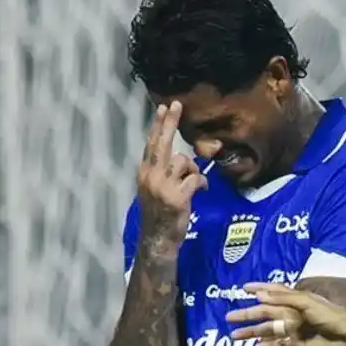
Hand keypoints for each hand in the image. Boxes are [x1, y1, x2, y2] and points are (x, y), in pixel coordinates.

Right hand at [138, 101, 206, 247]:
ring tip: (192, 184)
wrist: (157, 240)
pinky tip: (200, 191)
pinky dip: (201, 183)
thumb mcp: (154, 189)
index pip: (151, 144)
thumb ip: (163, 172)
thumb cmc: (159, 214)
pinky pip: (196, 179)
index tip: (163, 107)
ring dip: (193, 170)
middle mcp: (150, 176)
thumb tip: (181, 158)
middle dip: (169, 123)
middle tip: (176, 105)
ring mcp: (162, 186)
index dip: (158, 125)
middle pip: (162, 144)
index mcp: (144, 173)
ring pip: (183, 162)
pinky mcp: (177, 197)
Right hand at [226, 283, 345, 345]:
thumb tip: (259, 296)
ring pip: (268, 330)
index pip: (271, 291)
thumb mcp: (306, 302)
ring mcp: (293, 329)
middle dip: (247, 315)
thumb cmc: (328, 313)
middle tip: (229, 317)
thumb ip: (283, 298)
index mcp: (293, 300)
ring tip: (235, 336)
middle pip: (264, 313)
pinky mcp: (298, 343)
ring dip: (252, 332)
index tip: (242, 288)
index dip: (258, 288)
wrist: (345, 333)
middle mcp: (290, 313)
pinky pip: (279, 344)